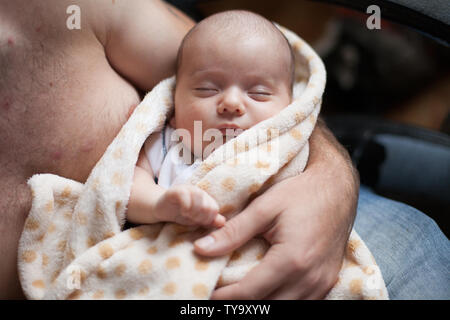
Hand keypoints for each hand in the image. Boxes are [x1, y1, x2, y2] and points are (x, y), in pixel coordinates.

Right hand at [155, 184, 225, 227]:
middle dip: (200, 217)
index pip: (214, 210)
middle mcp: (199, 192)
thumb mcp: (197, 220)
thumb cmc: (181, 214)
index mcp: (206, 199)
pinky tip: (183, 211)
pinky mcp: (176, 190)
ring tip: (186, 214)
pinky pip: (184, 195)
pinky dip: (185, 205)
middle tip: (191, 219)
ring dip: (193, 211)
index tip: (199, 222)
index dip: (208, 219)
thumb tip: (222, 222)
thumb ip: (210, 220)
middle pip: (208, 205)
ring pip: (198, 199)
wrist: (161, 208)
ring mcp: (188, 189)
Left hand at [193, 159, 357, 298]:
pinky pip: (300, 304)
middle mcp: (310, 279)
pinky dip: (279, 300)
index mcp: (292, 260)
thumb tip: (201, 248)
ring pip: (285, 309)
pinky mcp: (327, 283)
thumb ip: (233, 232)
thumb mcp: (264, 207)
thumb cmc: (301, 194)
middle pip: (267, 306)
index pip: (250, 292)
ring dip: (261, 303)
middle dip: (240, 303)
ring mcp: (322, 284)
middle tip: (219, 292)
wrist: (337, 189)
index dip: (224, 296)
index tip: (205, 291)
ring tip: (239, 291)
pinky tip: (265, 290)